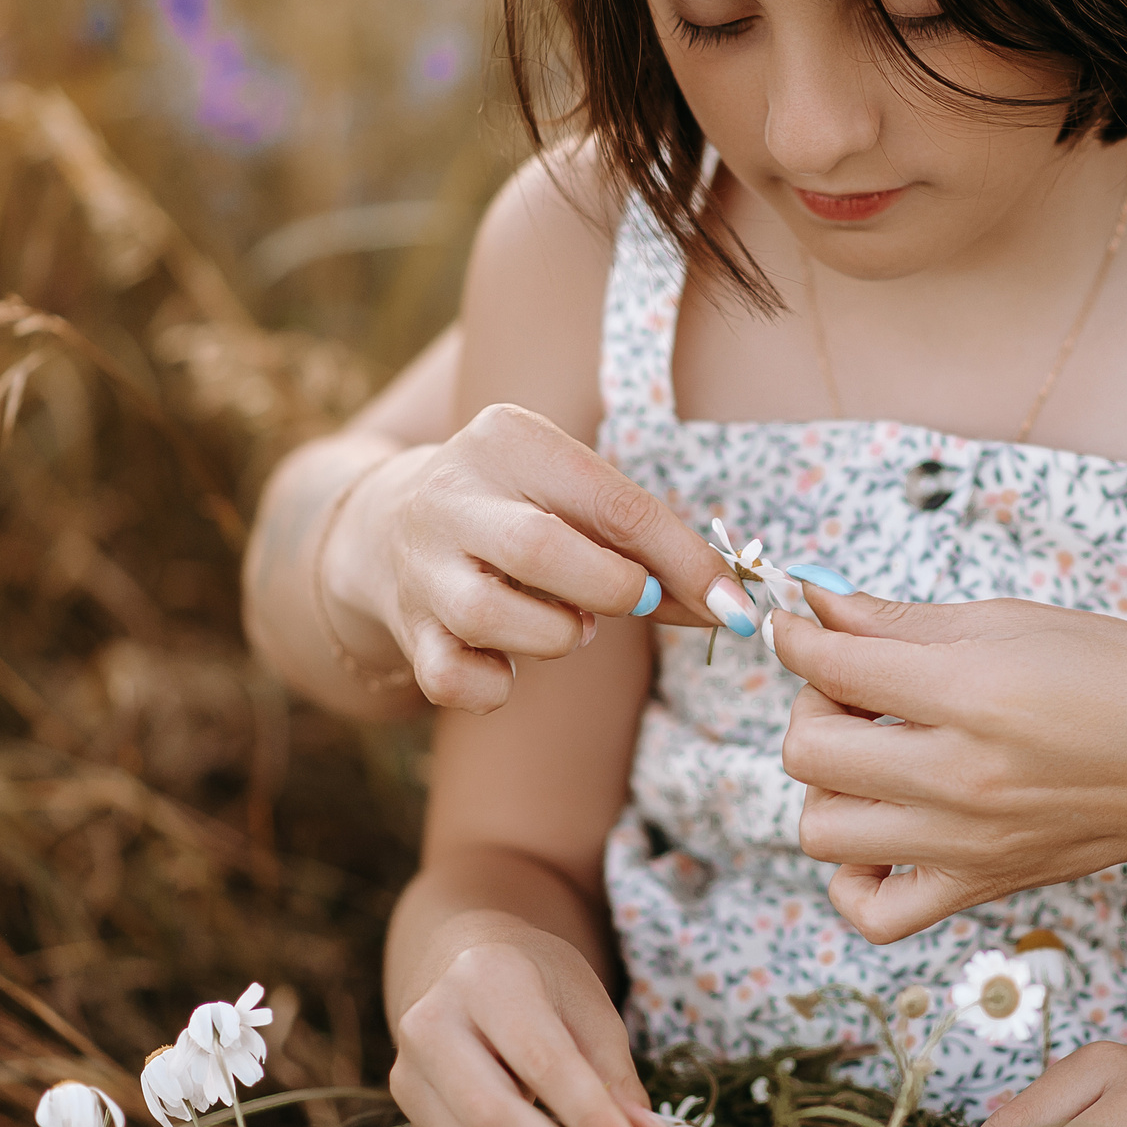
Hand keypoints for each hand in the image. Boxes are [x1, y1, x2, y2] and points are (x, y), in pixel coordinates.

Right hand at [320, 404, 746, 712]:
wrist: (392, 526)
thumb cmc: (524, 509)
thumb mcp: (579, 494)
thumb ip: (648, 545)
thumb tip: (729, 605)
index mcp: (509, 441)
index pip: (615, 505)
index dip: (686, 564)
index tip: (734, 610)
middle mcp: (452, 494)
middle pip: (541, 551)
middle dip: (611, 591)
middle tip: (632, 601)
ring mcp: (419, 563)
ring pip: (492, 618)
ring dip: (557, 636)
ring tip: (568, 622)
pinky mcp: (405, 627)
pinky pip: (453, 679)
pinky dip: (497, 685)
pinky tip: (509, 661)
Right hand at [390, 920, 674, 1126]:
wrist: (465, 970)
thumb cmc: (539, 987)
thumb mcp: (589, 1011)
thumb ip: (617, 1081)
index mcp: (484, 980)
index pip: (542, 1062)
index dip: (590, 1120)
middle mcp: (430, 1028)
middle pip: (493, 1120)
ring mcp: (411, 1080)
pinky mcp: (413, 1124)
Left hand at [771, 590, 1126, 942]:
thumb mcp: (1016, 620)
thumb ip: (905, 620)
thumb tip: (819, 606)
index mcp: (972, 695)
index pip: (831, 668)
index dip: (795, 636)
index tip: (795, 623)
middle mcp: (959, 778)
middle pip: (806, 753)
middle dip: (811, 706)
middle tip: (854, 688)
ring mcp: (965, 843)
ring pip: (819, 830)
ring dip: (826, 786)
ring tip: (873, 755)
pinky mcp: (979, 886)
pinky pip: (872, 912)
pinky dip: (853, 876)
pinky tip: (881, 829)